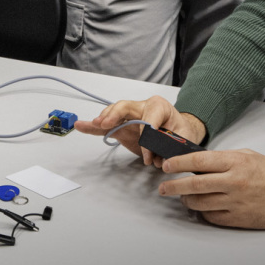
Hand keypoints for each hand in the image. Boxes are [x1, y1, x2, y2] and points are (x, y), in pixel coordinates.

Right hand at [75, 95, 206, 166]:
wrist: (181, 130)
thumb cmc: (182, 131)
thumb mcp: (183, 138)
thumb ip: (172, 147)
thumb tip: (159, 158)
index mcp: (159, 106)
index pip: (148, 120)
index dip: (148, 139)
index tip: (150, 157)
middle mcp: (142, 107)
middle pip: (125, 107)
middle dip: (115, 115)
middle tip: (107, 124)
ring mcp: (130, 116)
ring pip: (113, 113)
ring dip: (103, 120)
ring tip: (94, 125)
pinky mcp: (123, 127)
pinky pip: (107, 126)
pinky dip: (94, 127)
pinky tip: (80, 126)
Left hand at [158, 149, 264, 228]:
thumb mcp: (248, 156)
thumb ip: (224, 158)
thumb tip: (199, 163)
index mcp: (235, 163)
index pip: (198, 161)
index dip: (178, 163)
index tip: (166, 166)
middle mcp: (233, 182)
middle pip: (194, 184)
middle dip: (173, 186)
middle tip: (163, 188)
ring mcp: (235, 202)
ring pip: (200, 203)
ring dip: (186, 201)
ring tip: (183, 198)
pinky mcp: (239, 218)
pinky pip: (213, 217)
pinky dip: (203, 212)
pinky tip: (202, 208)